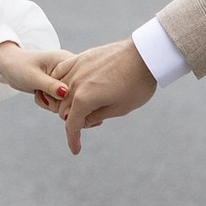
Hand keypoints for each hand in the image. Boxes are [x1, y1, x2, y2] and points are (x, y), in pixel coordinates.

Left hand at [0, 41, 69, 99]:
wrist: (9, 65)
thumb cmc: (19, 66)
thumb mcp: (34, 77)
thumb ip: (50, 86)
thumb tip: (67, 94)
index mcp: (67, 60)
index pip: (79, 82)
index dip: (67, 94)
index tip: (49, 94)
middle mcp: (70, 69)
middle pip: (76, 94)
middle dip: (57, 101)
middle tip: (41, 93)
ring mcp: (66, 78)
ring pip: (68, 101)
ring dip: (52, 102)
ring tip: (39, 92)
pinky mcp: (60, 86)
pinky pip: (61, 102)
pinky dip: (49, 102)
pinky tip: (39, 94)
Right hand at [51, 38, 155, 156]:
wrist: (144, 55)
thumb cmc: (137, 84)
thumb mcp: (120, 109)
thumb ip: (97, 116)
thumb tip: (83, 120)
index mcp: (84, 99)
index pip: (72, 124)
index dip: (73, 139)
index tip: (76, 150)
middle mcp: (75, 83)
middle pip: (64, 109)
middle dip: (74, 120)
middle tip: (91, 123)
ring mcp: (76, 68)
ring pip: (61, 91)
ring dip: (67, 102)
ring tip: (83, 106)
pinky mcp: (81, 57)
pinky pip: (62, 71)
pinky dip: (61, 82)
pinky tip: (67, 88)